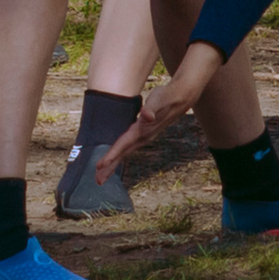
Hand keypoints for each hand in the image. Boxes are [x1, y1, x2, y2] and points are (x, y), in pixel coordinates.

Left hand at [94, 42, 224, 180]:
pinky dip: (118, 155)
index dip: (111, 155)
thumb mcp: (158, 100)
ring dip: (113, 164)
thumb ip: (151, 109)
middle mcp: (142, 137)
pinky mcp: (142, 134)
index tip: (99, 166)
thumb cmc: (166, 97)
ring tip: (102, 175)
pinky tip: (114, 159)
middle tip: (97, 181)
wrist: (180, 99)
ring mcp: (143, 137)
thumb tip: (146, 116)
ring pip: (125, 153)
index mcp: (142, 131)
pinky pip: (127, 148)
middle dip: (110, 167)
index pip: (123, 145)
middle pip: (122, 154)